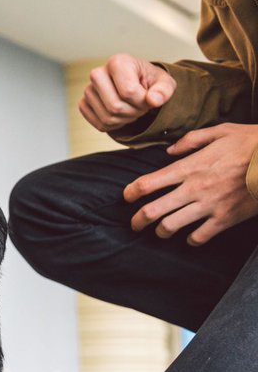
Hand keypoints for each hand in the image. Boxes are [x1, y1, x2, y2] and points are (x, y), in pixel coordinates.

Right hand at [80, 54, 175, 131]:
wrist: (137, 84)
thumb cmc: (150, 82)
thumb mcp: (165, 82)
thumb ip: (164, 90)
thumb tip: (153, 101)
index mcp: (117, 62)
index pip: (128, 91)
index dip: (142, 101)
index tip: (148, 97)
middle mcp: (97, 73)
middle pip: (115, 106)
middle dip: (134, 112)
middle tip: (141, 105)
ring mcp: (88, 90)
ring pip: (107, 118)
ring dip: (125, 119)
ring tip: (132, 108)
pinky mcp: (84, 104)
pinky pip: (100, 124)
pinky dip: (114, 125)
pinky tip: (121, 115)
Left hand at [124, 123, 257, 244]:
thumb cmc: (251, 143)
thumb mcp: (221, 131)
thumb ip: (191, 140)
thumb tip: (170, 151)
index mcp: (189, 167)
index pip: (148, 183)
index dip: (131, 192)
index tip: (126, 197)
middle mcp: (194, 189)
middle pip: (152, 210)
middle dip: (138, 220)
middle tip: (134, 224)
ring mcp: (209, 206)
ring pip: (171, 226)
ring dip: (161, 231)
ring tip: (160, 231)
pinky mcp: (226, 218)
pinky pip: (200, 236)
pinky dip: (191, 240)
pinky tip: (190, 237)